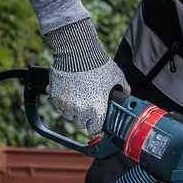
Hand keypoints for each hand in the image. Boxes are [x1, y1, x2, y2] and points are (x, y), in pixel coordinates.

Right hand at [46, 19, 129, 134]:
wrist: (79, 53)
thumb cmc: (99, 65)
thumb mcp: (117, 77)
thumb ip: (123, 89)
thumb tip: (126, 94)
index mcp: (97, 109)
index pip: (94, 129)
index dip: (96, 124)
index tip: (96, 120)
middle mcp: (81, 111)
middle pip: (80, 124)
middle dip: (84, 117)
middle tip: (87, 106)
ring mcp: (66, 105)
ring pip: (68, 116)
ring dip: (72, 111)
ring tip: (77, 98)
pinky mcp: (55, 97)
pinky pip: (56, 107)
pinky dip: (60, 103)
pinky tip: (66, 95)